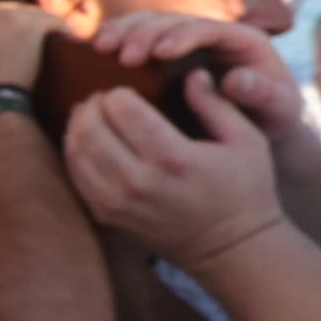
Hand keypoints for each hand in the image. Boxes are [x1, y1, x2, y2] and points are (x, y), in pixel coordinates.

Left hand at [64, 72, 292, 267]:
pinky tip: (88, 141)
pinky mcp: (107, 216)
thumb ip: (216, 103)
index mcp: (171, 157)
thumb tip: (192, 72)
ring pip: (75, 151)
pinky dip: (75, 152)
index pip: (121, 108)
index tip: (127, 88)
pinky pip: (76, 176)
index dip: (119, 91)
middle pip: (90, 127)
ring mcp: (117, 202)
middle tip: (102, 97)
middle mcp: (137, 181)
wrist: (231, 249)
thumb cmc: (245, 190)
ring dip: (78, 125)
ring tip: (92, 114)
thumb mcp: (246, 140)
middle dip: (92, 104)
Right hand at [89, 10, 305, 137]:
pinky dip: (116, 41)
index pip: (207, 28)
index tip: (159, 53)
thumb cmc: (271, 120)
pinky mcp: (163, 56)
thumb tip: (236, 80)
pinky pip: (136, 39)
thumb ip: (264, 94)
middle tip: (122, 55)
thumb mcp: (280, 110)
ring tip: (101, 47)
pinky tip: (95, 52)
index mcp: (241, 40)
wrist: (257, 130)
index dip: (182, 36)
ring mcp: (185, 42)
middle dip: (145, 33)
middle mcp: (210, 34)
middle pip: (172, 20)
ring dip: (123, 32)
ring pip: (149, 23)